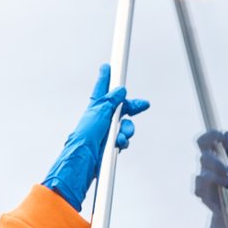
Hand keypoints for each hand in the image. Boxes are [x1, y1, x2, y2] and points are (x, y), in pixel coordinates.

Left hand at [43, 65, 150, 209]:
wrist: (84, 160)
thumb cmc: (86, 136)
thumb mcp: (100, 112)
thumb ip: (112, 100)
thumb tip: (120, 90)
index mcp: (95, 108)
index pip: (102, 90)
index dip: (106, 78)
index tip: (107, 67)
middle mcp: (101, 118)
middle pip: (121, 108)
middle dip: (132, 108)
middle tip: (143, 105)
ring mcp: (106, 132)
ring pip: (125, 125)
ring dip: (127, 130)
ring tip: (120, 136)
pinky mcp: (109, 145)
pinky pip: (124, 139)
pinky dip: (123, 141)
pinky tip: (119, 144)